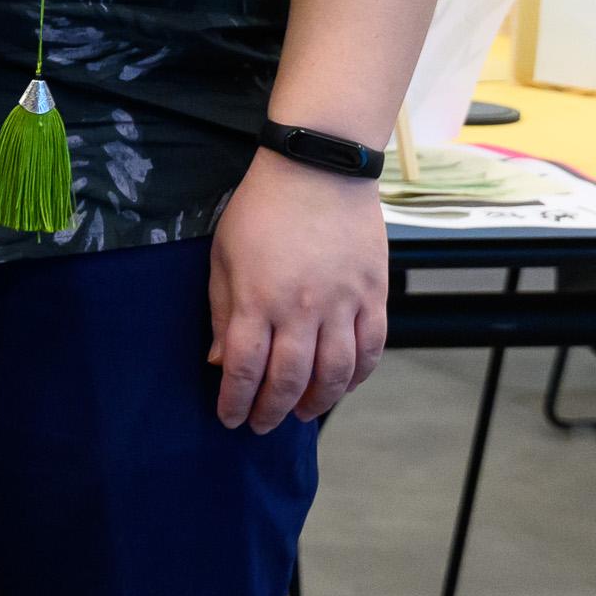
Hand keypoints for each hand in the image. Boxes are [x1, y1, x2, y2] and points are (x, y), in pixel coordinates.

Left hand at [207, 150, 386, 431]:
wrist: (318, 171)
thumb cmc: (260, 210)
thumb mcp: (223, 257)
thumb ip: (223, 312)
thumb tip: (220, 363)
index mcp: (258, 299)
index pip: (245, 369)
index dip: (236, 401)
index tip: (230, 418)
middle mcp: (302, 309)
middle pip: (289, 379)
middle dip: (271, 411)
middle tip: (261, 424)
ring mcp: (343, 304)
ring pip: (336, 373)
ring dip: (318, 401)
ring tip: (301, 412)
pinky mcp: (374, 295)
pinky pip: (372, 349)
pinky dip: (359, 375)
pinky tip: (343, 385)